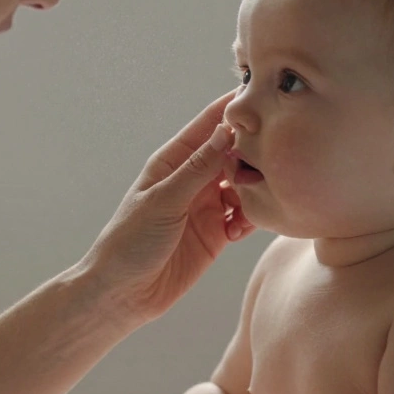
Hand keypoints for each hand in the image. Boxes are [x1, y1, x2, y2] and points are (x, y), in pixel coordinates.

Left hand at [78, 91, 255, 323]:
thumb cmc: (129, 241)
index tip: (262, 98)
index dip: (233, 110)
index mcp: (174, 161)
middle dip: (253, 153)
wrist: (122, 294)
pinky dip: (251, 220)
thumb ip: (198, 169)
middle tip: (272, 159)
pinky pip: (244, 218)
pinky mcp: (216, 235)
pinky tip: (242, 230)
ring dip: (255, 189)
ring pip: (244, 186)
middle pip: (233, 154)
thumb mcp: (164, 201)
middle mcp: (193, 180)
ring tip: (259, 198)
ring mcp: (206, 207)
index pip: (208, 125)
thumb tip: (226, 130)